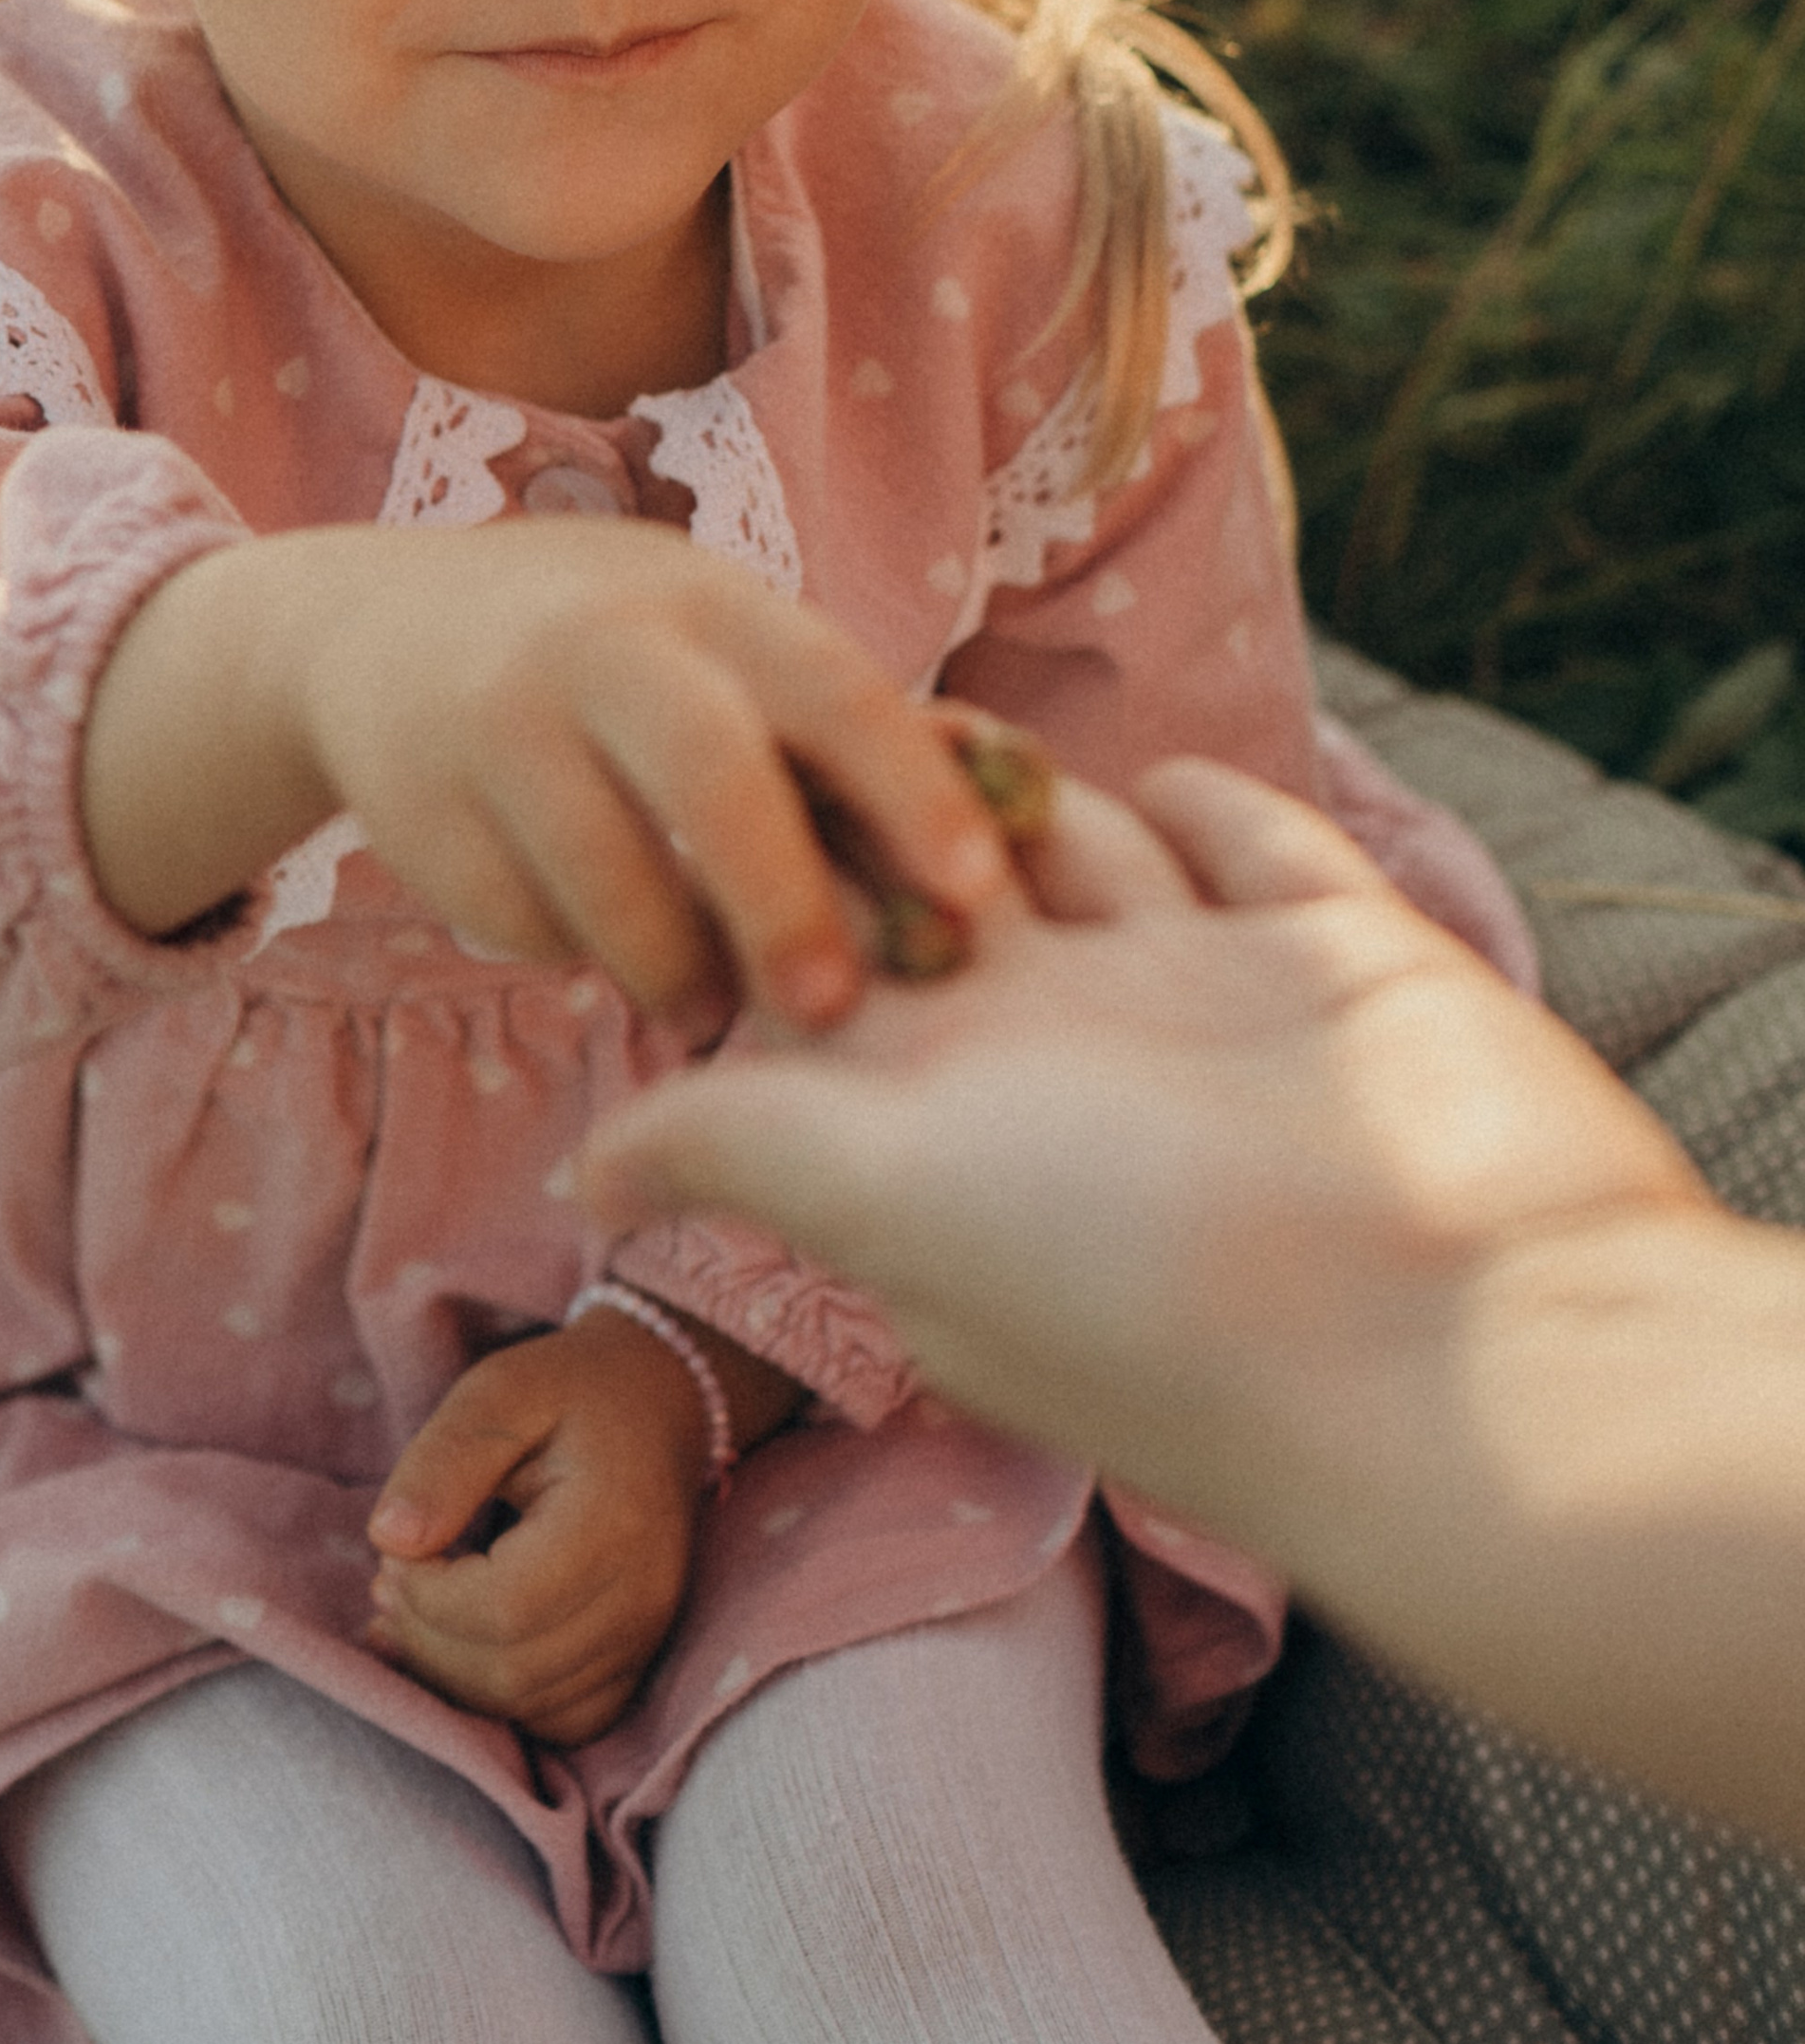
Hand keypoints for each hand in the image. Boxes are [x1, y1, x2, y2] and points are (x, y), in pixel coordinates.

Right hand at [87, 518, 1012, 1028]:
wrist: (373, 629)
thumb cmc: (611, 653)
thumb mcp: (709, 635)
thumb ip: (825, 721)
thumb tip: (1003, 837)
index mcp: (706, 599)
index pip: (832, 689)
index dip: (913, 794)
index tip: (978, 898)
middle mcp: (599, 643)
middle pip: (711, 777)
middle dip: (783, 902)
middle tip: (832, 1009)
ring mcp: (497, 722)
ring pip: (605, 877)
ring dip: (672, 965)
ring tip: (707, 1008)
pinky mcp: (417, 809)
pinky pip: (522, 921)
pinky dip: (572, 952)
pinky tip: (584, 933)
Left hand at [363, 1305, 724, 1744]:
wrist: (656, 1407)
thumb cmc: (569, 1394)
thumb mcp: (499, 1393)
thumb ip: (444, 1460)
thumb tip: (388, 1540)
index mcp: (614, 1522)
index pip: (504, 1608)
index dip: (427, 1594)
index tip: (397, 1545)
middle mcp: (643, 1598)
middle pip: (511, 1671)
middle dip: (427, 1635)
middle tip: (392, 1575)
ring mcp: (646, 1638)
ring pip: (526, 1705)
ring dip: (448, 1670)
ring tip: (415, 1602)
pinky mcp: (637, 1662)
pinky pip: (558, 1720)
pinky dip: (495, 1698)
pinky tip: (456, 1645)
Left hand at [579, 759, 1703, 1503]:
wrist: (1457, 1344)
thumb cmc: (1151, 1281)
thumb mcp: (897, 1201)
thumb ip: (746, 1148)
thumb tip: (587, 1169)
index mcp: (946, 1114)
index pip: (818, 976)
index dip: (753, 887)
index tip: (688, 782)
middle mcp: (1066, 1060)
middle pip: (937, 894)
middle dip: (875, 805)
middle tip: (804, 699)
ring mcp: (1206, 1008)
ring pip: (1084, 855)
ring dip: (1017, 788)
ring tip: (939, 715)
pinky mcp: (1336, 961)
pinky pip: (1251, 853)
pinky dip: (1205, 809)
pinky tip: (1159, 778)